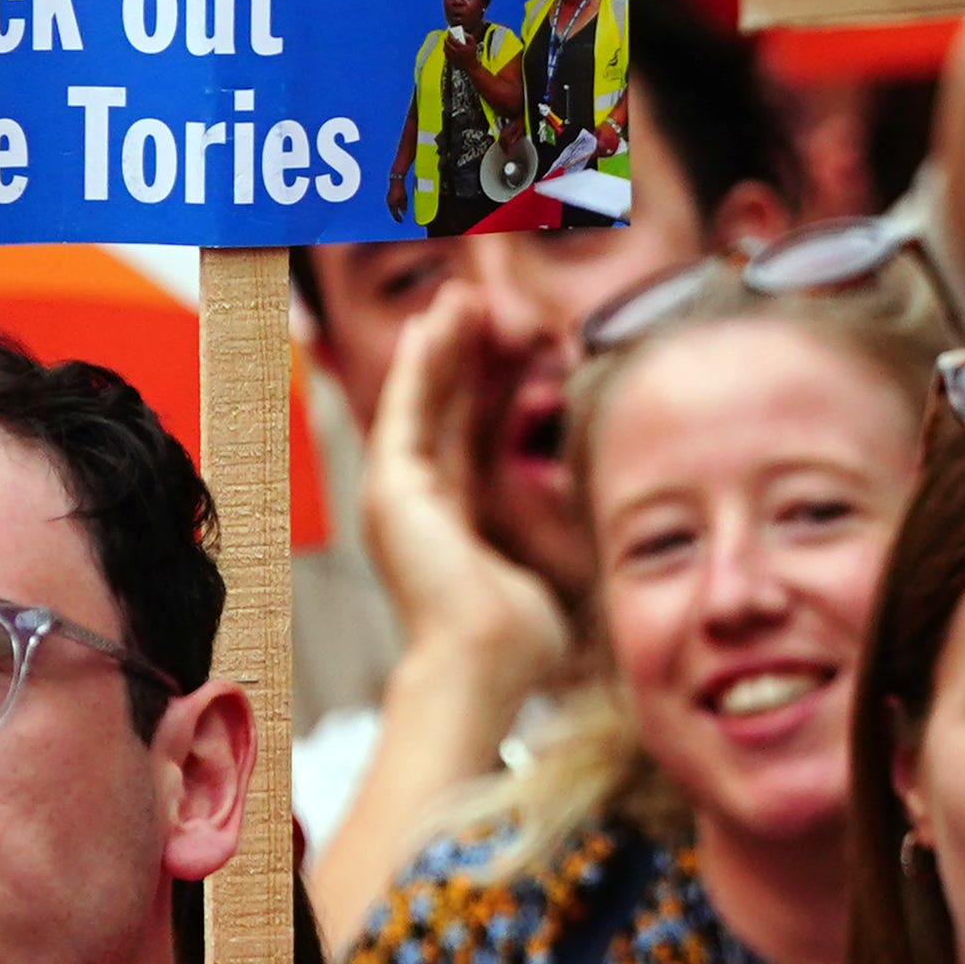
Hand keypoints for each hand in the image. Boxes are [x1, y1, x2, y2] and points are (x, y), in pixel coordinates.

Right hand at [362, 279, 570, 682]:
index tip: (508, 347)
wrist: (480, 667)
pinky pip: (409, 409)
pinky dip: (423, 364)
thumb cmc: (515, 644)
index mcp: (449, 526)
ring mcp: (397, 496)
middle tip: (480, 303)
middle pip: (443, 411)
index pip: (468, 440)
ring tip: (460, 296)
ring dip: (442, 347)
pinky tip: (437, 323)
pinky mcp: (392, 486)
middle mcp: (416, 506)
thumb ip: (543, 549)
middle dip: (463, 356)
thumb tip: (571, 553)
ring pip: (423, 402)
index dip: (485, 391)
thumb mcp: (537, 578)